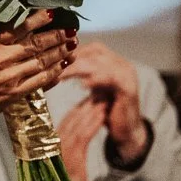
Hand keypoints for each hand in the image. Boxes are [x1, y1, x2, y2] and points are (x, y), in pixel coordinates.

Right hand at [0, 10, 73, 122]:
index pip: (18, 27)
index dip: (37, 19)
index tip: (51, 12)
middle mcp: (1, 58)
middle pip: (36, 44)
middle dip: (56, 36)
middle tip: (70, 30)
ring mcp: (8, 78)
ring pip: (42, 62)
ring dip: (59, 53)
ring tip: (72, 45)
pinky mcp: (13, 95)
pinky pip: (39, 82)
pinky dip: (53, 73)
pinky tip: (62, 67)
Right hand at [57, 95, 107, 180]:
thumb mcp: (62, 168)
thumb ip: (64, 152)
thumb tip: (68, 138)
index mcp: (48, 145)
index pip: (65, 121)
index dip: (78, 109)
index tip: (90, 99)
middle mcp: (51, 144)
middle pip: (70, 119)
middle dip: (86, 104)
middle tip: (99, 92)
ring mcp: (59, 150)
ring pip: (77, 124)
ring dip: (92, 110)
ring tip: (104, 100)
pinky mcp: (70, 157)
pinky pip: (83, 135)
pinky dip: (92, 124)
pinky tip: (101, 116)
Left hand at [62, 40, 148, 164]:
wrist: (126, 132)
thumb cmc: (106, 110)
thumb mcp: (93, 88)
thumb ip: (81, 73)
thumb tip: (54, 62)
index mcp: (113, 60)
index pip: (90, 48)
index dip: (70, 52)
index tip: (51, 59)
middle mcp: (121, 63)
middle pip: (93, 54)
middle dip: (71, 60)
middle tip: (51, 67)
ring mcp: (127, 74)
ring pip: (99, 64)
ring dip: (77, 69)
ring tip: (61, 76)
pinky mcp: (129, 88)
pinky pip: (112, 79)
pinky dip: (97, 79)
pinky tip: (83, 85)